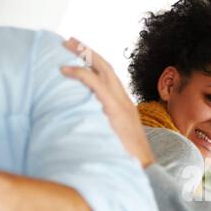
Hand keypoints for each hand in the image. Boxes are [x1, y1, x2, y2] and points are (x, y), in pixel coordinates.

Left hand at [59, 38, 154, 167]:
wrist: (145, 170)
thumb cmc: (127, 160)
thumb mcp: (115, 139)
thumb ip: (103, 129)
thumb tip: (83, 129)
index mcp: (125, 106)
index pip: (110, 77)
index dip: (95, 63)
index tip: (80, 54)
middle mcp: (124, 100)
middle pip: (106, 66)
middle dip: (87, 51)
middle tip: (68, 41)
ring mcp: (120, 103)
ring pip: (102, 69)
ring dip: (83, 54)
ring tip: (65, 46)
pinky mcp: (114, 109)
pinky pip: (95, 84)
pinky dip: (80, 74)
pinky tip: (65, 70)